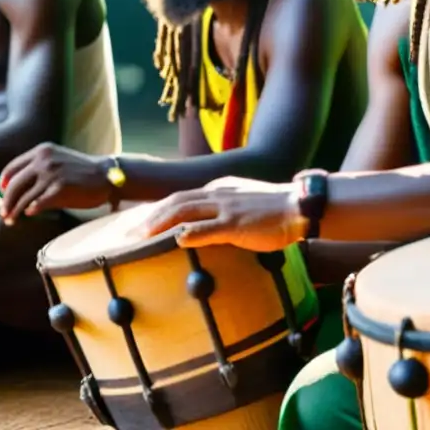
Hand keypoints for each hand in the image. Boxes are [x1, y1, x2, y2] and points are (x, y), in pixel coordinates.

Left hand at [0, 142, 110, 224]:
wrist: (106, 175)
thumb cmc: (81, 172)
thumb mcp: (58, 160)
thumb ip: (39, 167)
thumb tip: (16, 188)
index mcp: (42, 151)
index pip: (12, 168)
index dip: (3, 183)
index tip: (2, 194)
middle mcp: (44, 160)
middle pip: (14, 184)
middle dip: (6, 201)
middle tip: (3, 213)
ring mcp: (52, 174)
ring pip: (23, 197)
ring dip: (14, 211)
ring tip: (11, 221)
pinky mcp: (60, 188)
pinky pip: (37, 203)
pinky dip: (30, 210)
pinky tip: (29, 214)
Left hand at [141, 176, 306, 252]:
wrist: (299, 205)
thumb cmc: (275, 209)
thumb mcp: (242, 203)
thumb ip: (221, 212)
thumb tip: (203, 227)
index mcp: (218, 189)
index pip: (181, 197)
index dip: (158, 209)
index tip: (139, 222)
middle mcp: (217, 193)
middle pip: (175, 201)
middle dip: (150, 216)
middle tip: (129, 232)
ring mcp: (226, 208)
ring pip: (184, 211)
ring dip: (160, 223)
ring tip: (141, 237)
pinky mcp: (237, 224)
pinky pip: (208, 228)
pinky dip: (189, 233)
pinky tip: (174, 240)